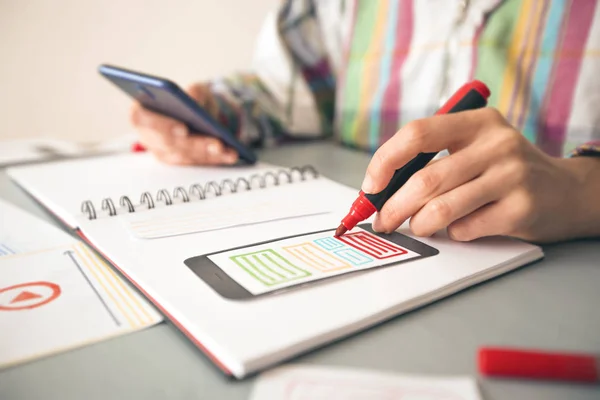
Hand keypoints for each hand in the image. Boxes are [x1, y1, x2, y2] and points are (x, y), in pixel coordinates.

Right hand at [130, 83, 238, 164]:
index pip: (143, 119)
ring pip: (184, 156)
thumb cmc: (190, 100)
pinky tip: (230, 154)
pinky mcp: (179, 162)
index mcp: (142, 112)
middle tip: (215, 143)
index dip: (161, 125)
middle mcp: (148, 136)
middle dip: (194, 144)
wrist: (199, 113)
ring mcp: (163, 152)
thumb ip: (194, 92)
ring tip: (226, 149)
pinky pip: (196, 162)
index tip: (182, 128)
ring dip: (207, 154)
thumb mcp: (196, 90)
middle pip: (168, 143)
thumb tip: (195, 101)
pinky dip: (215, 158)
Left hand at [362, 108, 599, 242]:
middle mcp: (496, 144)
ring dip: (419, 224)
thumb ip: (433, 159)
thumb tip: (380, 188)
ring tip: (417, 227)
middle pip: (425, 179)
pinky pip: (465, 228)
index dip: (384, 161)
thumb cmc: (505, 171)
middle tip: (383, 222)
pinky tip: (460, 227)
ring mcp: (511, 176)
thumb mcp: (475, 148)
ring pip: (441, 208)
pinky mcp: (521, 208)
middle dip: (394, 207)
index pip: (417, 134)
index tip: (370, 187)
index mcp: (477, 122)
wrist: (566, 191)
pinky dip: (453, 233)